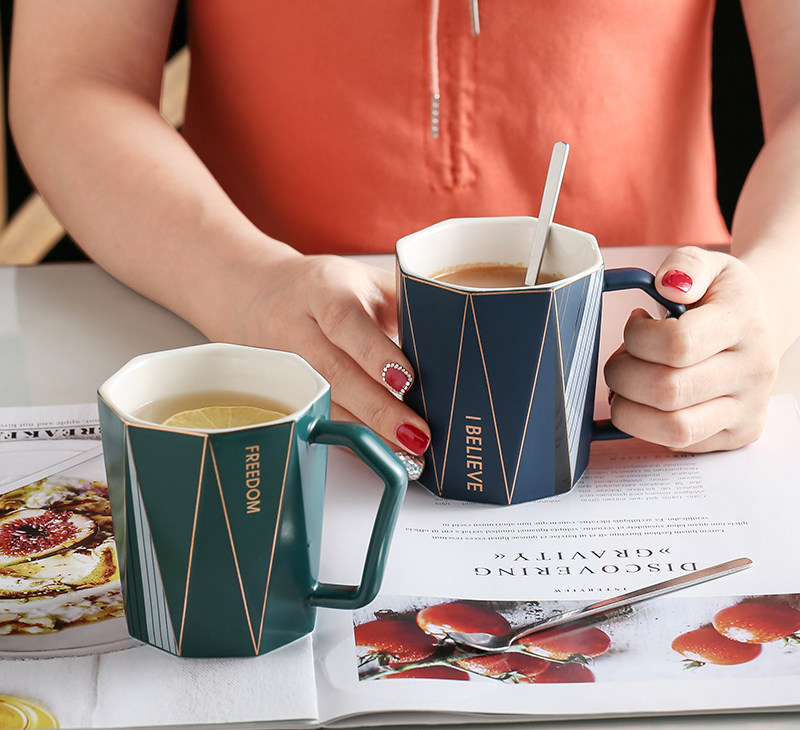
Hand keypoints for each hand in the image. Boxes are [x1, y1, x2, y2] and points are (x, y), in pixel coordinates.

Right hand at [233, 253, 430, 459]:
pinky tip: (379, 455)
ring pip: (323, 404)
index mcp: (323, 291)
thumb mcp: (363, 280)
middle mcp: (297, 327)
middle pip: (333, 372)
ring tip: (408, 455)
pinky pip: (316, 420)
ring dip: (366, 434)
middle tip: (417, 435)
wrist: (254, 293)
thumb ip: (404, 302)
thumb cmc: (324, 288)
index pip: (345, 321)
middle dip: (377, 408)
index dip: (373, 352)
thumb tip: (455, 339)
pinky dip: (349, 440)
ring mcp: (283, 364)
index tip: (407, 381)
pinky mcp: (281, 392)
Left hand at [603, 246, 779, 451]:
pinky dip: (647, 426)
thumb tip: (668, 284)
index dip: (637, 338)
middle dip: (623, 375)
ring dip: (630, 408)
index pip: (677, 344)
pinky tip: (647, 401)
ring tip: (628, 385)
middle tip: (622, 359)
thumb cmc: (721, 297)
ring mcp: (748, 407)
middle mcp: (753, 370)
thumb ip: (684, 265)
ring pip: (673, 428)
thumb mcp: (708, 265)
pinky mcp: (738, 434)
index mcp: (743, 322)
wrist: (758, 325)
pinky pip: (680, 444)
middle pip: (667, 391)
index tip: (636, 323)